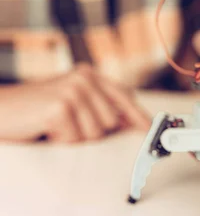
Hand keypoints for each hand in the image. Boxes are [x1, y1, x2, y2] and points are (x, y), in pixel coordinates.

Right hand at [0, 64, 150, 142]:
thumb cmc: (34, 109)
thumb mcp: (71, 102)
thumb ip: (99, 107)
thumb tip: (131, 123)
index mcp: (89, 75)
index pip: (123, 96)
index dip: (137, 115)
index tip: (150, 129)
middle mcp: (84, 79)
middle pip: (112, 121)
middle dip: (92, 131)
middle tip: (67, 125)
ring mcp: (72, 91)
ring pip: (95, 133)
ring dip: (75, 137)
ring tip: (55, 126)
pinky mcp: (60, 108)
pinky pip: (75, 139)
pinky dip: (61, 140)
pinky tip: (46, 128)